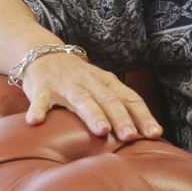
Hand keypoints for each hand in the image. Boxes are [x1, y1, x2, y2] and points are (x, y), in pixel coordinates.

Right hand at [21, 53, 162, 143]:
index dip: (143, 116)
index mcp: (107, 83)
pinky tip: (36, 122)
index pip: (129, 99)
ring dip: (92, 114)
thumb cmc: (80, 79)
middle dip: (121, 118)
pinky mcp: (42, 89)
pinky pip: (41, 100)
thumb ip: (119, 106)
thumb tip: (146, 134)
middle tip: (131, 137)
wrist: (44, 54)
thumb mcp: (102, 88)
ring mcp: (66, 85)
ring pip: (82, 99)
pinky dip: (39, 110)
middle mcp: (89, 82)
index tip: (155, 133)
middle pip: (109, 100)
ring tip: (102, 130)